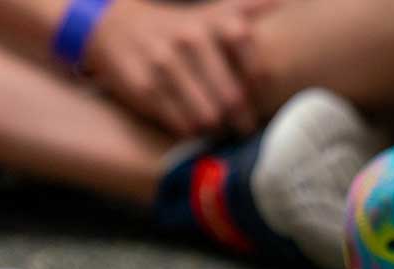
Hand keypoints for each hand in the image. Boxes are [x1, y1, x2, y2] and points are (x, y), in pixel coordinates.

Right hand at [84, 0, 277, 136]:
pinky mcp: (145, 88)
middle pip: (232, 98)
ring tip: (221, 128)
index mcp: (214, 23)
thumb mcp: (210, 13)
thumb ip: (247, 9)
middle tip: (244, 126)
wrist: (113, 27)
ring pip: (208, 116)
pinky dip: (192, 131)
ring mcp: (165, 64)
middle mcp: (190, 40)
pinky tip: (194, 126)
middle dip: (242, 118)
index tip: (258, 97)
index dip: (259, 88)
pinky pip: (181, 124)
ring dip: (218, 128)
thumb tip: (279, 1)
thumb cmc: (177, 28)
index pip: (254, 65)